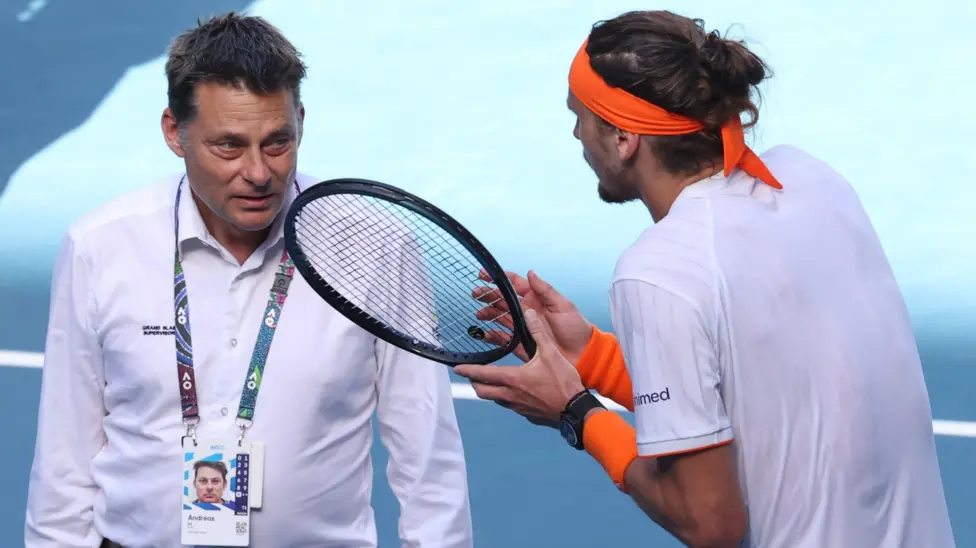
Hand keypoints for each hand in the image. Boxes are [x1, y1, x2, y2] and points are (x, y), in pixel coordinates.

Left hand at [454, 308, 584, 424]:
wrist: (575, 409)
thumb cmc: (563, 383)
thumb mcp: (550, 353)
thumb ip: (538, 332)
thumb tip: (529, 313)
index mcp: (513, 379)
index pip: (483, 374)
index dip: (467, 370)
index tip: (457, 368)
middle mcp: (511, 394)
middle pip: (483, 391)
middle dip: (474, 382)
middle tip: (471, 375)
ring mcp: (518, 407)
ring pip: (496, 399)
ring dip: (490, 391)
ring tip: (490, 382)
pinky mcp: (527, 414)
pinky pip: (510, 406)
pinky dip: (506, 398)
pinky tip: (514, 393)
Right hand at [473, 270, 592, 363]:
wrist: (582, 354)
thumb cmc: (576, 329)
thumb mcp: (563, 305)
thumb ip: (545, 290)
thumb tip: (531, 273)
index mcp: (536, 299)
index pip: (515, 284)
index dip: (500, 278)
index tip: (485, 274)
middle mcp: (527, 311)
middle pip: (503, 300)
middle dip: (488, 295)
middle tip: (476, 294)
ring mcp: (523, 327)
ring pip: (500, 317)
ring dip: (489, 314)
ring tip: (480, 314)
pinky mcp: (521, 343)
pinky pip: (503, 338)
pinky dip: (493, 335)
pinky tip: (486, 333)